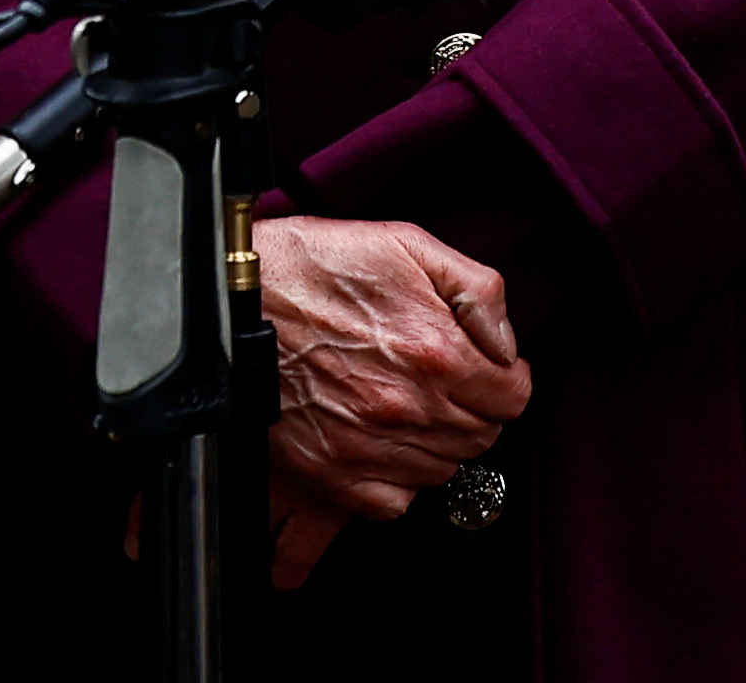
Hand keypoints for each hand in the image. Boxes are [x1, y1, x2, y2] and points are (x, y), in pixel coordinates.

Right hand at [254, 210, 527, 584]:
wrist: (234, 296)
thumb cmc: (315, 264)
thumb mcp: (408, 244)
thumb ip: (477, 291)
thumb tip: (507, 343)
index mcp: (435, 350)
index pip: (512, 397)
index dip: (505, 379)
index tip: (487, 370)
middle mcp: (408, 407)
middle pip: (482, 437)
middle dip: (474, 409)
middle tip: (445, 382)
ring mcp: (370, 445)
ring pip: (443, 469)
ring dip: (438, 441)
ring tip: (410, 405)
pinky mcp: (334, 472)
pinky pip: (396, 501)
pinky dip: (399, 478)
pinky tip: (384, 440)